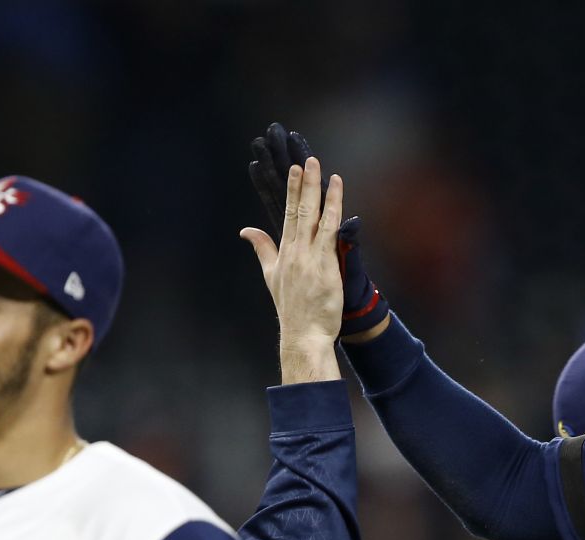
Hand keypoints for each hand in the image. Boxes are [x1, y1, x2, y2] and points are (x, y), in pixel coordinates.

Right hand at [248, 124, 388, 340]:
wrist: (302, 334)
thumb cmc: (292, 309)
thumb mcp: (271, 276)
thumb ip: (262, 250)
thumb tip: (246, 230)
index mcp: (284, 253)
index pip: (287, 214)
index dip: (291, 191)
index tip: (294, 171)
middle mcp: (295, 251)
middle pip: (299, 210)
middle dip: (304, 183)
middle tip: (308, 160)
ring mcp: (310, 257)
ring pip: (315, 216)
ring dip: (319, 191)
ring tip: (323, 170)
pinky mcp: (325, 265)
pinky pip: (331, 232)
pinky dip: (335, 211)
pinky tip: (338, 195)